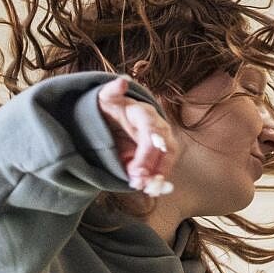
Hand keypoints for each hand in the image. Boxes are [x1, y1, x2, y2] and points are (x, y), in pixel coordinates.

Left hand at [96, 74, 179, 195]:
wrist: (110, 120)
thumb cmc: (108, 108)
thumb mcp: (105, 98)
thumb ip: (112, 91)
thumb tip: (123, 81)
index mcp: (145, 113)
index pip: (152, 131)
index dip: (147, 152)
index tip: (136, 170)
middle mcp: (158, 127)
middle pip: (165, 147)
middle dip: (155, 167)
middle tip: (140, 183)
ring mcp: (161, 141)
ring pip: (168, 159)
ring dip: (159, 176)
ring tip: (147, 189)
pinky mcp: (158, 155)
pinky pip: (164, 168)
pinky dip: (158, 180)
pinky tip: (150, 190)